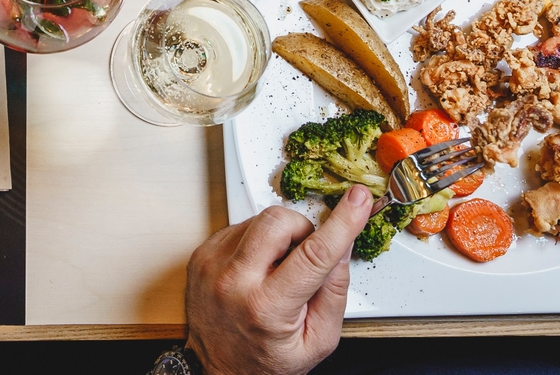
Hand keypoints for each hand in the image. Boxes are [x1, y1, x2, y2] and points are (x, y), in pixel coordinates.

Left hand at [184, 185, 370, 374]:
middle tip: (305, 254)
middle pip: (277, 221)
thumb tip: (342, 245)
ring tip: (277, 270)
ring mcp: (212, 265)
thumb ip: (335, 291)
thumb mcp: (318, 340)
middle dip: (302, 228)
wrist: (218, 370)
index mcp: (267, 308)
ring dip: (278, 236)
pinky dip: (256, 241)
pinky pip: (239, 227)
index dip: (341, 223)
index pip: (313, 255)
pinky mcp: (201, 255)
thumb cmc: (268, 360)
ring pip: (258, 219)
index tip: (357, 201)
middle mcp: (233, 282)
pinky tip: (257, 268)